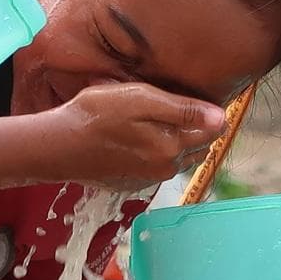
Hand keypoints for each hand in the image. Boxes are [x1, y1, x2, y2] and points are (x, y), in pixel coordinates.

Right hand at [43, 83, 225, 190]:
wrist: (58, 146)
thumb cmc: (97, 115)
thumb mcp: (141, 99)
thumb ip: (183, 109)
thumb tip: (221, 118)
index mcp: (173, 145)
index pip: (214, 129)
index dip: (209, 110)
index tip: (193, 96)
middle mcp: (167, 167)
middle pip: (199, 145)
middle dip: (194, 127)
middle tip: (171, 105)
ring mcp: (149, 178)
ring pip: (178, 157)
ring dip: (176, 141)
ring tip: (153, 120)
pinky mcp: (132, 183)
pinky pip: (156, 166)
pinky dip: (155, 153)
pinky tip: (135, 138)